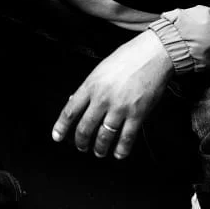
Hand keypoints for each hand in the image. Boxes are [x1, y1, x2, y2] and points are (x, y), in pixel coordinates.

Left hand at [51, 30, 173, 159]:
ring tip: (98, 152)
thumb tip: (75, 101)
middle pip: (85, 127)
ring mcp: (120, 108)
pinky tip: (118, 153)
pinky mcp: (137, 114)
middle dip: (81, 142)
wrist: (153, 55)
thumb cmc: (127, 58)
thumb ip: (89, 87)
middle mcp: (102, 98)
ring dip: (99, 148)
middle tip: (81, 147)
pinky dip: (121, 149)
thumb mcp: (100, 69)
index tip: (57, 136)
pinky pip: (126, 137)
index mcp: (91, 85)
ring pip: (104, 136)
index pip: (70, 111)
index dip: (61, 127)